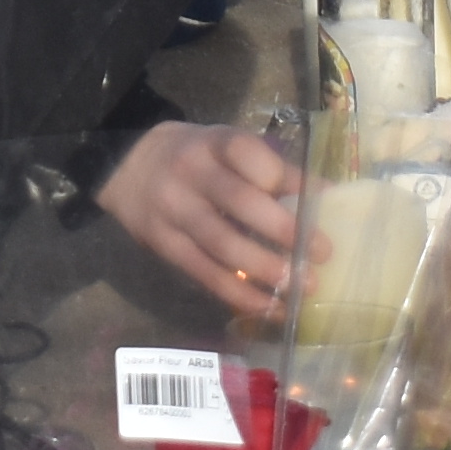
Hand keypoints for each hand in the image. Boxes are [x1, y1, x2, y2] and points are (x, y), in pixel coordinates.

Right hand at [94, 122, 302, 321]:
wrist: (125, 167)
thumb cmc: (196, 158)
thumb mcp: (225, 146)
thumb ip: (270, 167)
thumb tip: (325, 196)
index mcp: (211, 143)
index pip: (248, 153)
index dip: (285, 178)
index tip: (321, 201)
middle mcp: (190, 174)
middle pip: (239, 201)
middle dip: (284, 229)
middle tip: (322, 253)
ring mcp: (173, 211)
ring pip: (223, 244)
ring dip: (267, 269)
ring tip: (303, 286)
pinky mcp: (164, 245)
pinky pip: (205, 274)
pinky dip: (241, 294)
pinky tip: (271, 306)